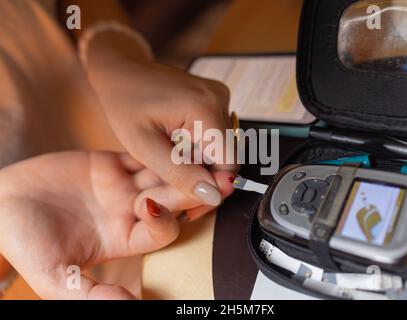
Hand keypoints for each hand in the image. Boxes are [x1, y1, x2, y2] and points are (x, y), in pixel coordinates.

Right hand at [0, 151, 232, 298]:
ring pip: (159, 173)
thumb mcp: (55, 277)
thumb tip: (128, 305)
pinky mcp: (111, 162)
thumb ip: (90, 295)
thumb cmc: (25, 242)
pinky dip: (155, 145)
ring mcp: (122, 186)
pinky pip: (140, 152)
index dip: (167, 219)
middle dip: (190, 188)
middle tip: (217, 176)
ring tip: (203, 150)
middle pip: (169, 199)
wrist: (1, 203)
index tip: (152, 206)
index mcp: (124, 238)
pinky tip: (173, 135)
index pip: (161, 229)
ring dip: (180, 164)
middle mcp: (129, 212)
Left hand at [84, 35, 238, 219]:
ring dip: (201, 164)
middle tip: (176, 193)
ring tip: (172, 167)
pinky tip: (178, 149)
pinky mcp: (216, 98)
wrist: (122, 70)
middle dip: (204, 178)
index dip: (213, 188)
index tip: (189, 204)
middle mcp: (220, 98)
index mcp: (204, 108)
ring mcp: (220, 96)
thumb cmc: (125, 104)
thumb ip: (179, 172)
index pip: (229, 164)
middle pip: (227, 156)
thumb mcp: (144, 146)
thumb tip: (214, 195)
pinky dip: (200, 148)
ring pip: (222, 148)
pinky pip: (216, 134)